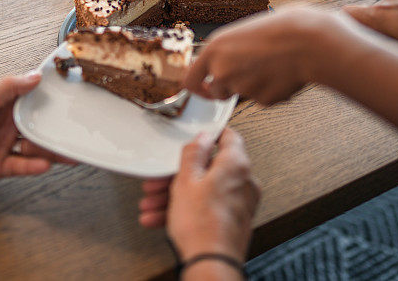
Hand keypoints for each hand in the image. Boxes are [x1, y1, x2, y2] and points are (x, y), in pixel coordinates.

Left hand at [0, 73, 72, 195]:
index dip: (48, 95)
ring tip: (69, 150)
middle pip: (37, 123)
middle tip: (76, 127)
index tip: (70, 93)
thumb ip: (8, 88)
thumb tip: (34, 75)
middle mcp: (3, 124)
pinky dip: (34, 166)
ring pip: (34, 146)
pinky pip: (23, 166)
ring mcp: (1, 145)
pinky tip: (45, 164)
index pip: (29, 96)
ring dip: (51, 148)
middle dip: (55, 125)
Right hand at [138, 128, 259, 261]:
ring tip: (153, 204)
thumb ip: (194, 153)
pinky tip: (161, 218)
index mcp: (236, 164)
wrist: (211, 262)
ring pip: (206, 189)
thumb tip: (201, 138)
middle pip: (210, 168)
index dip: (211, 135)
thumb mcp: (186, 180)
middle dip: (179, 174)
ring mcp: (241, 202)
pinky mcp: (234, 219)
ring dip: (177, 195)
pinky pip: (209, 206)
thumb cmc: (202, 224)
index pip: (229, 137)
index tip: (197, 137)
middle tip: (160, 180)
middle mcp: (244, 181)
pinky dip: (188, 209)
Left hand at [185, 5, 337, 104]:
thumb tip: (230, 57)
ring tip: (274, 66)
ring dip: (254, 87)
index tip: (205, 90)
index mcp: (215, 48)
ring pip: (242, 95)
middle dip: (230, 88)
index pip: (191, 79)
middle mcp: (222, 70)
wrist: (309, 41)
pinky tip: (285, 74)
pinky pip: (264, 99)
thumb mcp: (248, 29)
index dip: (197, 88)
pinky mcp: (261, 100)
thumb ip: (232, 48)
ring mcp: (241, 87)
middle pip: (217, 92)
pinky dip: (272, 91)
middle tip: (250, 74)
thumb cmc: (284, 28)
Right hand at [344, 0, 397, 60]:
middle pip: (367, 16)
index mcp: (384, 17)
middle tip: (384, 51)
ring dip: (393, 28)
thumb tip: (369, 62)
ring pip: (388, 13)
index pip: (346, 15)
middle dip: (372, 33)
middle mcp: (391, 1)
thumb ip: (386, 53)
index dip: (342, 28)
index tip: (344, 40)